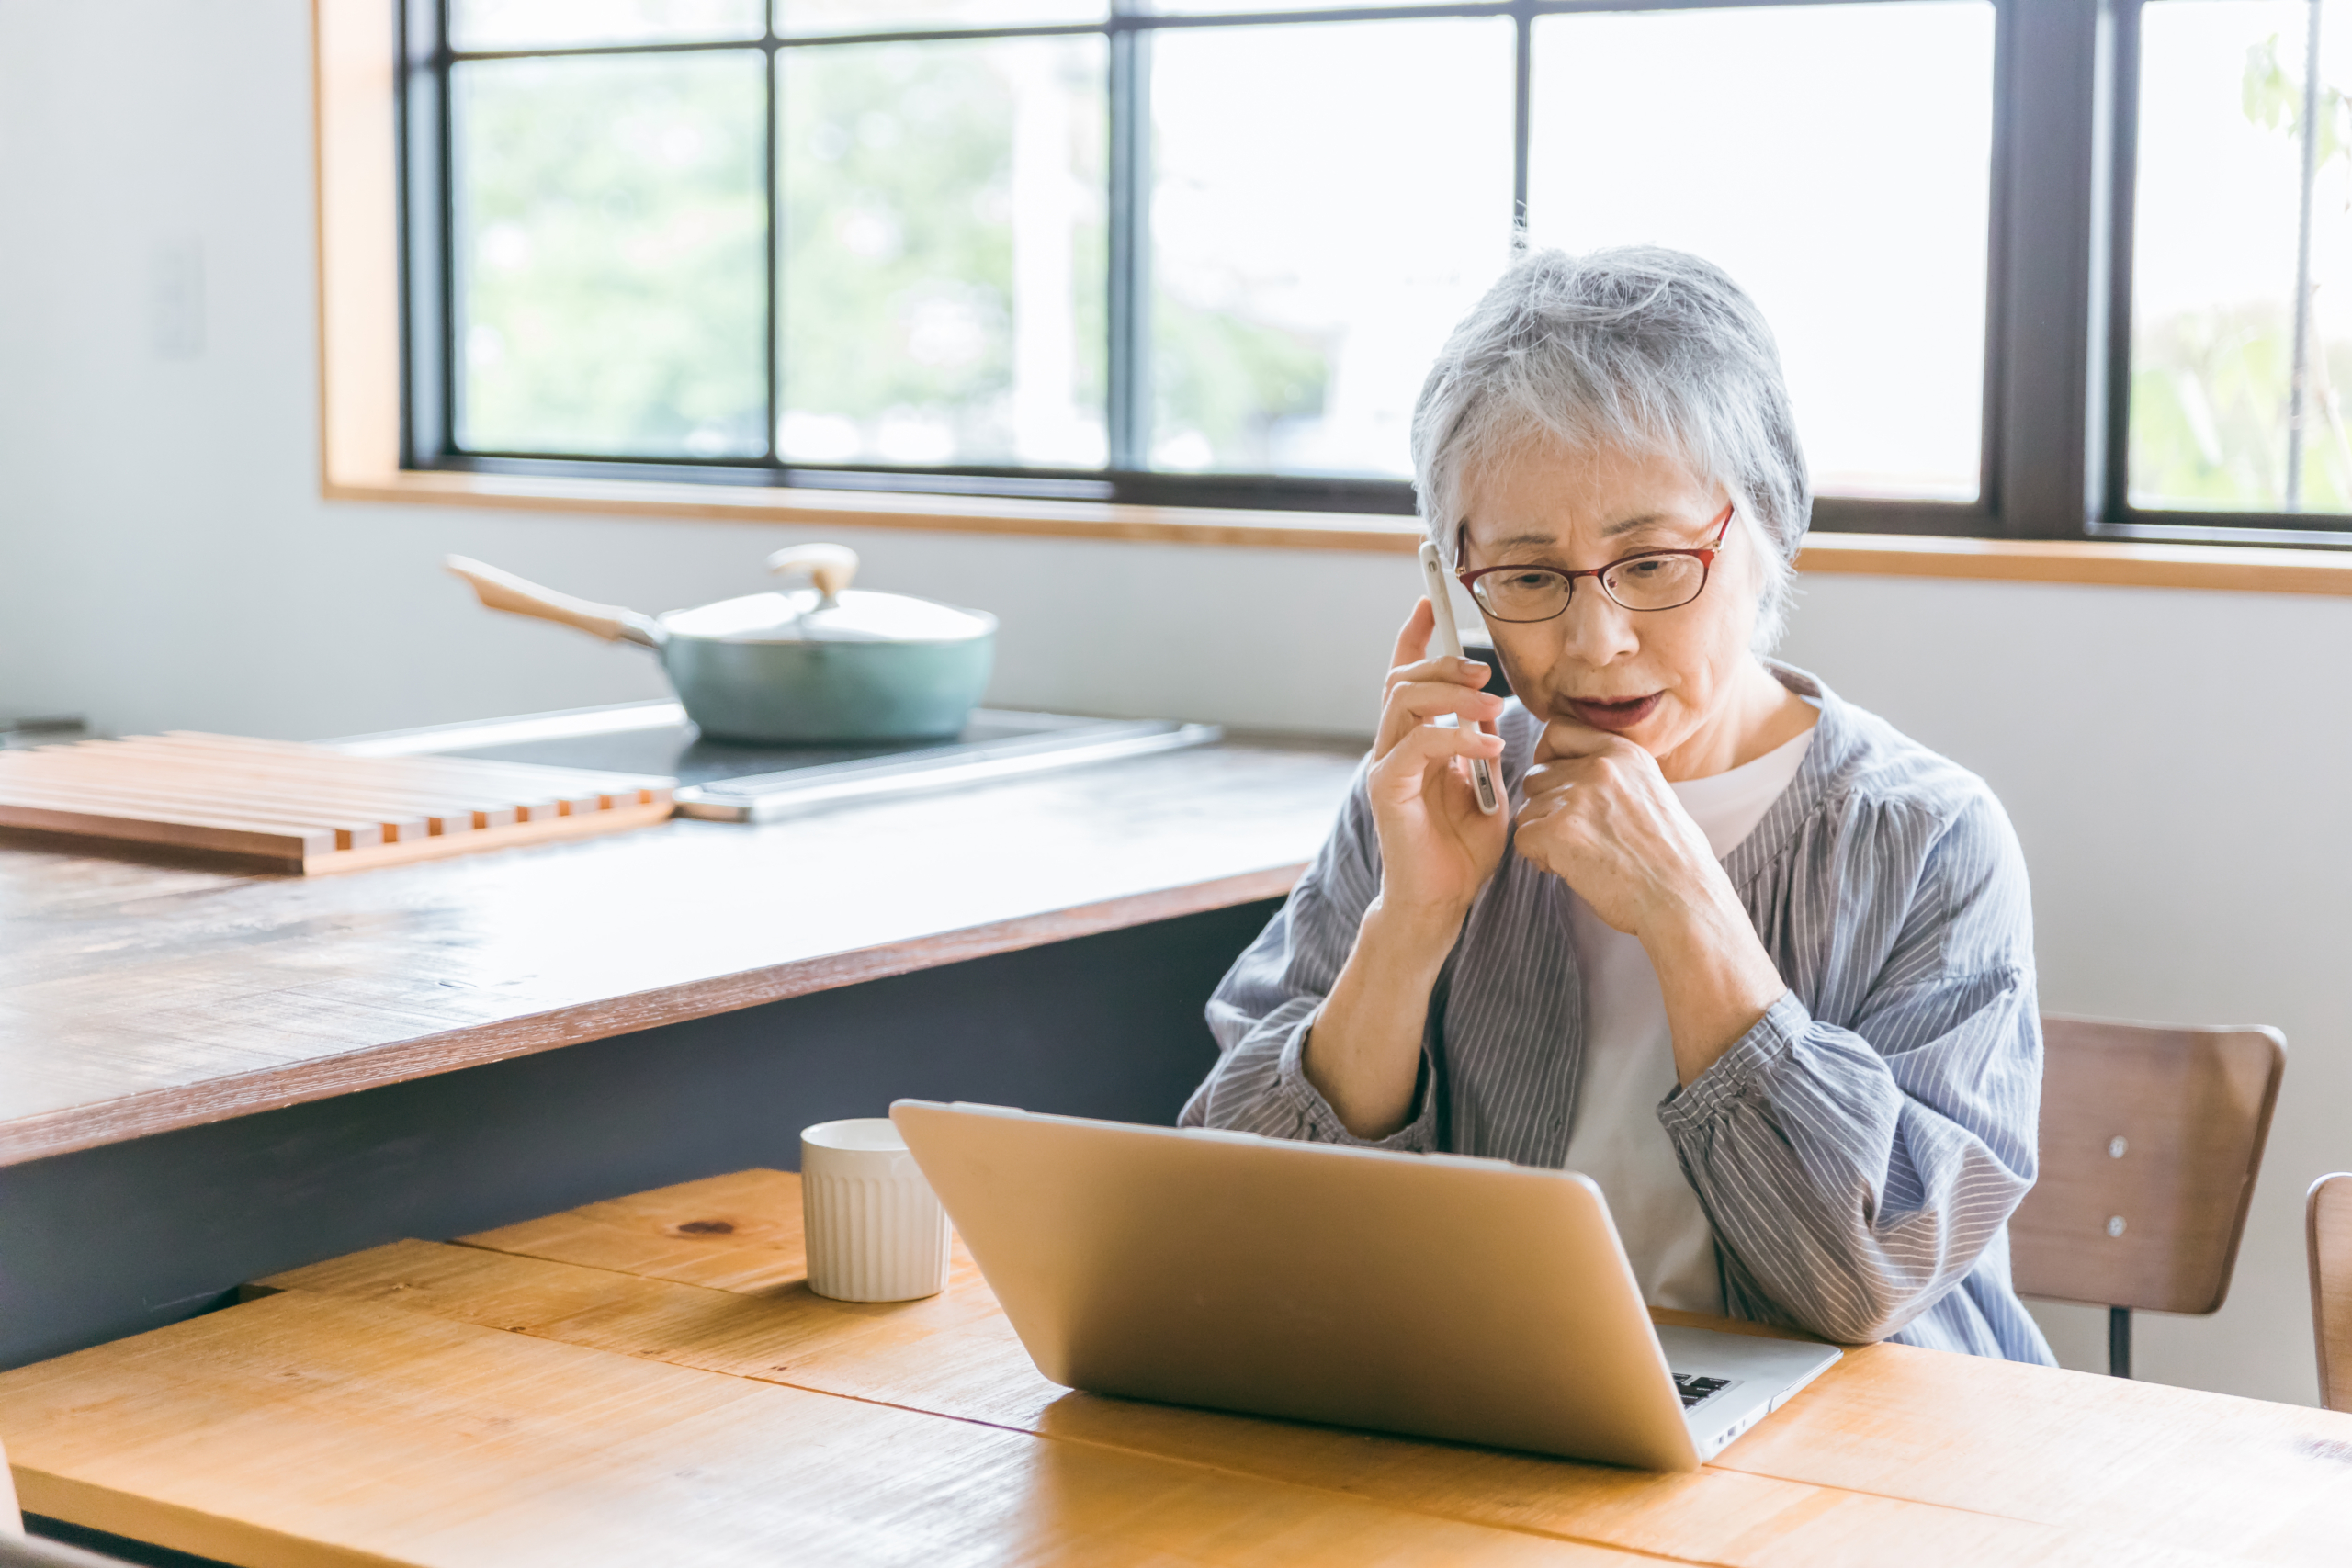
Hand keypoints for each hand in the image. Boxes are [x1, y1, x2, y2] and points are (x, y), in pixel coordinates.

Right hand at [1366, 599, 1509, 937]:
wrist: (1441, 904)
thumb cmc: (1462, 852)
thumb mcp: (1486, 789)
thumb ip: (1481, 750)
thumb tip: (1494, 715)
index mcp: (1413, 743)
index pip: (1404, 678)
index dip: (1413, 637)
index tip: (1427, 603)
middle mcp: (1391, 749)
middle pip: (1402, 680)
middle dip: (1444, 664)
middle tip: (1487, 672)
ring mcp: (1385, 767)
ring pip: (1403, 702)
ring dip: (1452, 695)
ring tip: (1493, 707)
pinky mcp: (1387, 791)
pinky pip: (1416, 745)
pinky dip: (1455, 737)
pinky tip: (1486, 746)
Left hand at [1513, 718, 1728, 938]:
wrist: (1683, 898)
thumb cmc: (1673, 859)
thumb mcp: (1651, 792)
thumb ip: (1613, 776)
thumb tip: (1573, 775)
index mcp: (1624, 753)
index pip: (1557, 730)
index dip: (1548, 758)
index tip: (1557, 782)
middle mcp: (1598, 767)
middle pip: (1536, 777)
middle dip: (1546, 807)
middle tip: (1576, 836)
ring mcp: (1576, 797)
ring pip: (1528, 811)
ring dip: (1544, 836)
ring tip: (1582, 856)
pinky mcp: (1557, 831)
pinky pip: (1523, 838)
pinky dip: (1539, 858)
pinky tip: (1572, 869)